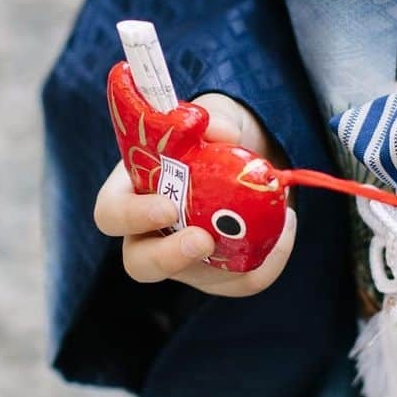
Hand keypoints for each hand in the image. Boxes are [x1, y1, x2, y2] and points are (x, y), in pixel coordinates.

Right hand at [93, 93, 296, 296]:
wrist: (250, 158)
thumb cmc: (215, 137)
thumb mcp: (215, 115)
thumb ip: (213, 117)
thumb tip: (222, 132)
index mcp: (132, 192)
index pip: (110, 215)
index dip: (131, 217)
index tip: (167, 208)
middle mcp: (150, 233)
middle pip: (139, 263)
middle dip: (168, 258)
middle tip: (202, 240)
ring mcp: (184, 258)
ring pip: (194, 278)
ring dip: (227, 264)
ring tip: (269, 225)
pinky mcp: (219, 272)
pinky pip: (239, 281)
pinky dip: (267, 261)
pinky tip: (287, 228)